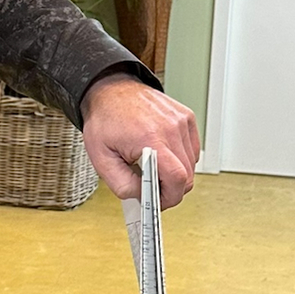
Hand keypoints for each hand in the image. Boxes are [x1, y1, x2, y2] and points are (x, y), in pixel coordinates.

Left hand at [81, 73, 200, 206]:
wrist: (110, 91)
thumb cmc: (105, 119)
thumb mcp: (102, 159)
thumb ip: (122, 184)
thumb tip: (142, 197)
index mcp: (150, 138)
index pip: (177, 178)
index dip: (170, 198)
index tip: (158, 203)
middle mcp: (171, 128)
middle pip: (187, 175)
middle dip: (171, 189)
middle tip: (152, 189)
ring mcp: (181, 121)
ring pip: (192, 164)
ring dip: (176, 173)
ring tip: (154, 169)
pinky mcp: (186, 118)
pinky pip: (192, 149)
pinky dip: (181, 159)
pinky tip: (163, 155)